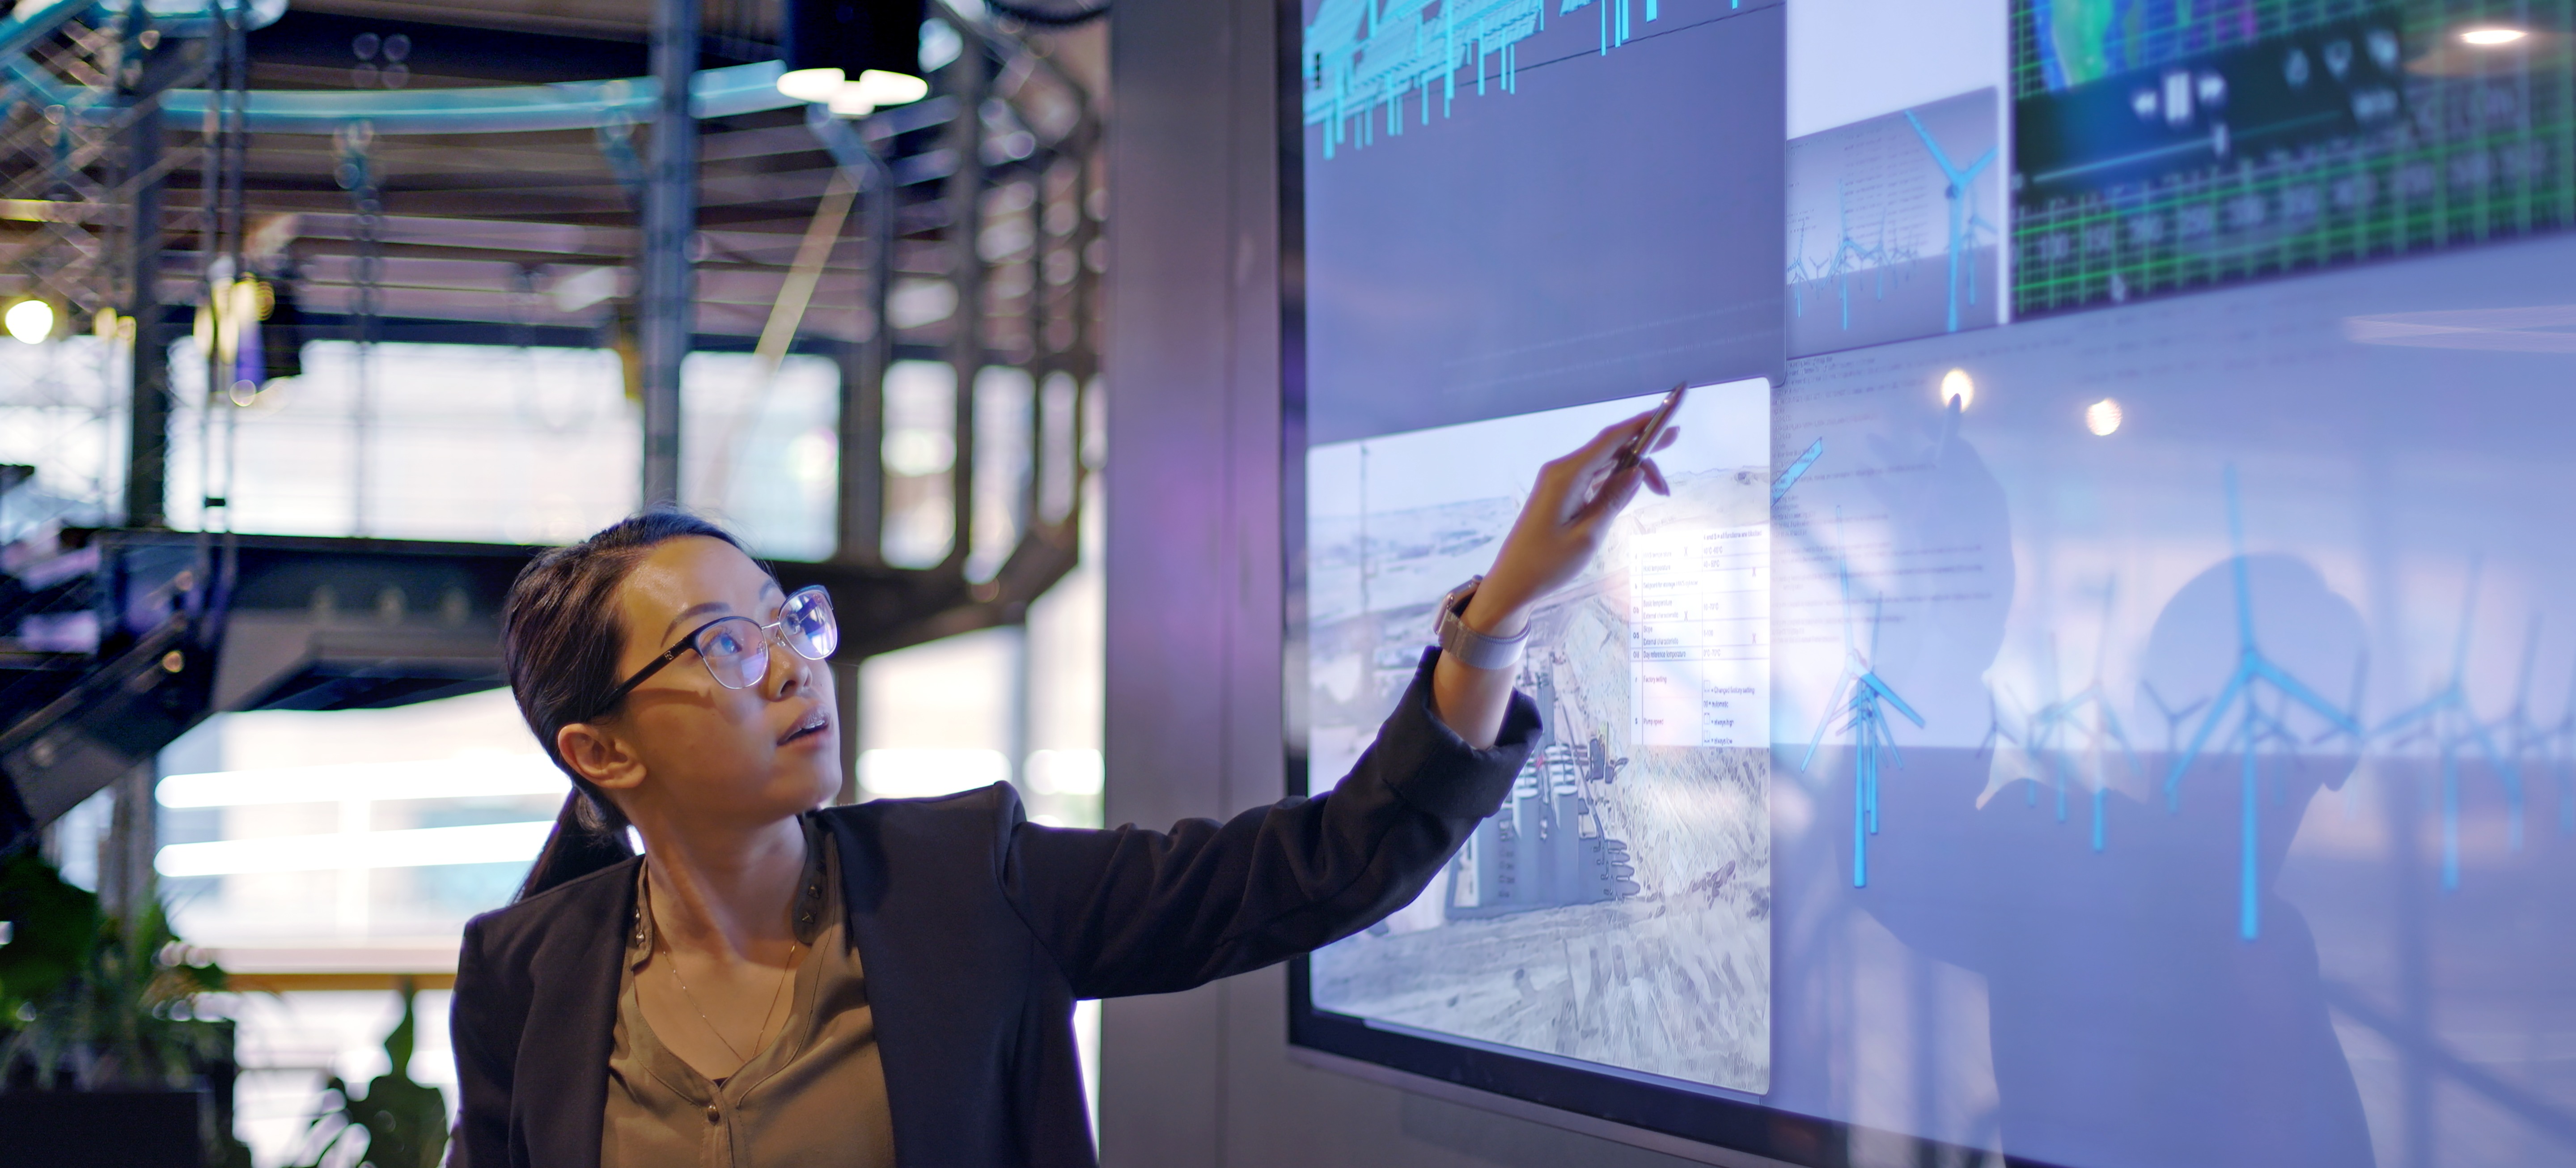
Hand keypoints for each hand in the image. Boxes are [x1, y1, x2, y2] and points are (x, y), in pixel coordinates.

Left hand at [1465, 410, 1674, 636]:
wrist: (1512, 582)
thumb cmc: (1547, 564)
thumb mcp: (1588, 535)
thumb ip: (1614, 500)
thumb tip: (1637, 471)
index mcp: (1567, 475)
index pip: (1610, 440)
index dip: (1640, 425)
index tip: (1667, 415)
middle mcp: (1561, 471)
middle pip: (1609, 448)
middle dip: (1643, 444)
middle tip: (1676, 437)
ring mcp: (1559, 482)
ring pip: (1603, 463)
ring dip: (1632, 469)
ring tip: (1661, 487)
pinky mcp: (1560, 494)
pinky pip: (1593, 477)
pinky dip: (1615, 480)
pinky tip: (1634, 488)